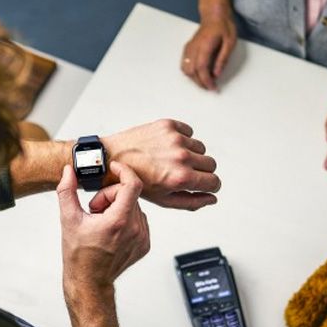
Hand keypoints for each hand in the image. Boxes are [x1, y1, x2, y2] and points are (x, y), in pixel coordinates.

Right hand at [57, 161, 149, 294]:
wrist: (89, 281)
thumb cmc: (79, 255)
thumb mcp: (68, 219)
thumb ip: (67, 191)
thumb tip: (68, 172)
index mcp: (118, 221)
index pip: (132, 184)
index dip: (123, 171)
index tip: (114, 168)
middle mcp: (135, 229)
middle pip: (129, 194)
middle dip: (110, 196)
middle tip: (95, 210)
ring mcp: (142, 238)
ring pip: (134, 206)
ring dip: (118, 207)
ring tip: (101, 223)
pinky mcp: (145, 244)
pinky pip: (139, 219)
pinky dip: (126, 219)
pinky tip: (111, 231)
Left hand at [102, 119, 220, 209]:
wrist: (112, 158)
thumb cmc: (136, 180)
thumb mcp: (163, 200)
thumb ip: (192, 202)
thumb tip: (212, 198)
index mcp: (181, 177)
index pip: (214, 181)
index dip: (210, 185)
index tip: (203, 184)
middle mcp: (181, 157)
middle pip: (211, 164)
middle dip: (202, 171)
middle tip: (183, 172)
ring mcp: (175, 139)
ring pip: (200, 148)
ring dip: (191, 154)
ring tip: (171, 160)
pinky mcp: (168, 125)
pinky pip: (189, 131)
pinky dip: (183, 139)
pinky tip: (166, 147)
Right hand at [181, 11, 235, 90]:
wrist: (214, 14)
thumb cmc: (223, 25)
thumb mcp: (230, 42)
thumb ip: (223, 59)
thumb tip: (217, 73)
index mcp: (205, 45)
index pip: (201, 68)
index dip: (206, 81)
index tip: (213, 87)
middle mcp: (194, 47)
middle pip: (192, 71)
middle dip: (200, 82)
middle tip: (210, 87)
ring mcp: (189, 47)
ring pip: (186, 69)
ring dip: (194, 78)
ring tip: (205, 81)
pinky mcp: (188, 48)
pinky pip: (184, 64)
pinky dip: (190, 72)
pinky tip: (198, 73)